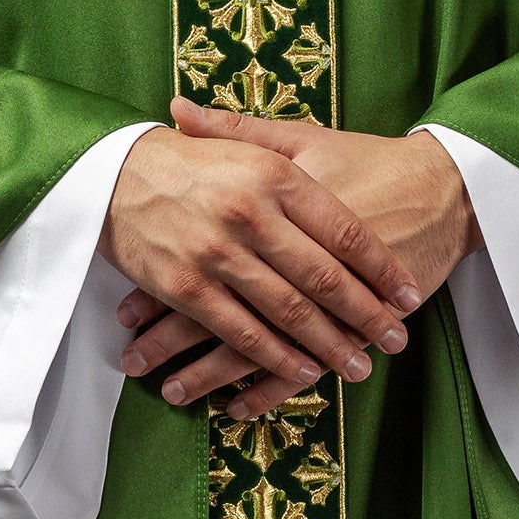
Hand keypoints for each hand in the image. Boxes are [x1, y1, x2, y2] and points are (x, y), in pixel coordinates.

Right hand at [104, 104, 420, 416]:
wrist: (110, 169)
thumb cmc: (188, 159)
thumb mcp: (248, 146)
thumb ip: (299, 168)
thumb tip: (356, 194)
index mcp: (275, 175)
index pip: (345, 231)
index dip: (382, 269)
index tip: (408, 295)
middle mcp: (252, 212)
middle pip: (325, 277)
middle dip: (367, 316)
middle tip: (395, 340)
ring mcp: (218, 252)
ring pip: (288, 311)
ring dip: (329, 346)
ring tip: (359, 366)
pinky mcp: (186, 286)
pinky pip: (241, 331)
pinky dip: (275, 357)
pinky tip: (303, 372)